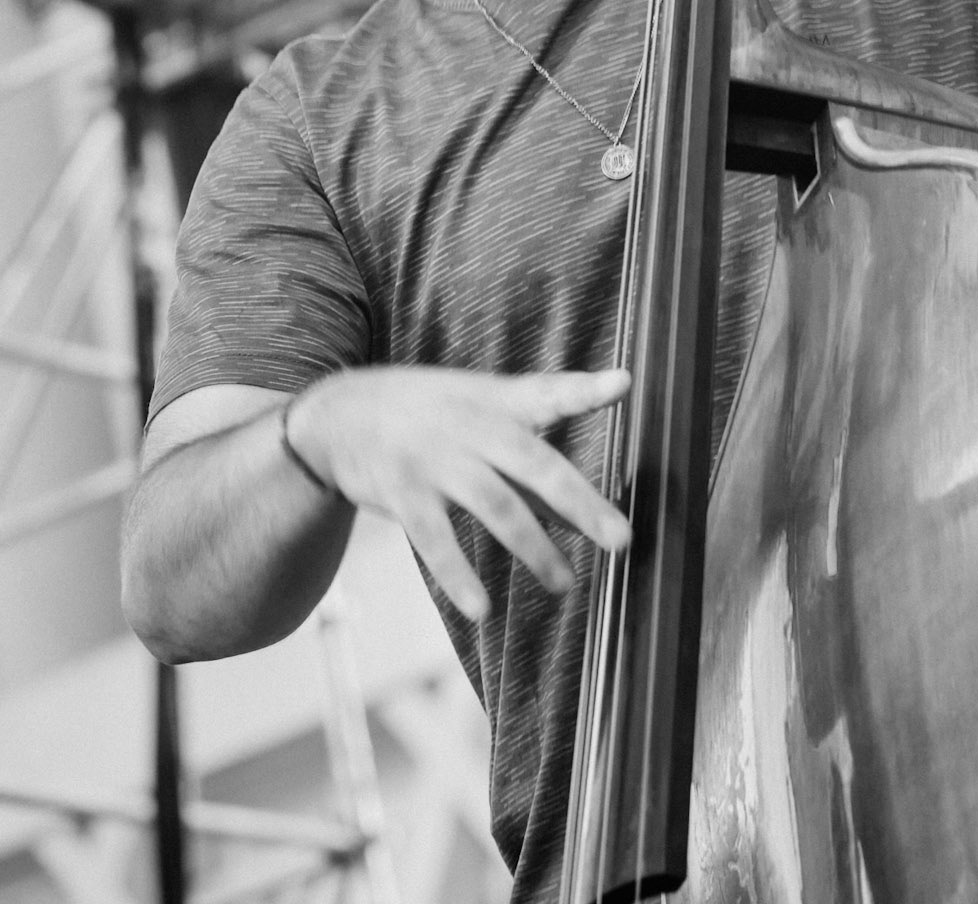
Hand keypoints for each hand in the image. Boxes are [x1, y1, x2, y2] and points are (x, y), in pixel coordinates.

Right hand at [289, 365, 631, 621]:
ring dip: (534, 549)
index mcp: (496, 401)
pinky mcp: (402, 492)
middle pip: (535, 463)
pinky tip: (481, 609)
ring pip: (495, 506)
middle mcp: (471, 426)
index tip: (623, 382)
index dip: (585, 389)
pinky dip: (458, 575)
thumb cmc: (428, 417)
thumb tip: (584, 509)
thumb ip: (531, 459)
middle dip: (581, 503)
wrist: (339, 414)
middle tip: (621, 539)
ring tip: (565, 585)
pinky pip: (435, 539)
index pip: (547, 391)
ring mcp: (436, 458)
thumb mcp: (478, 415)